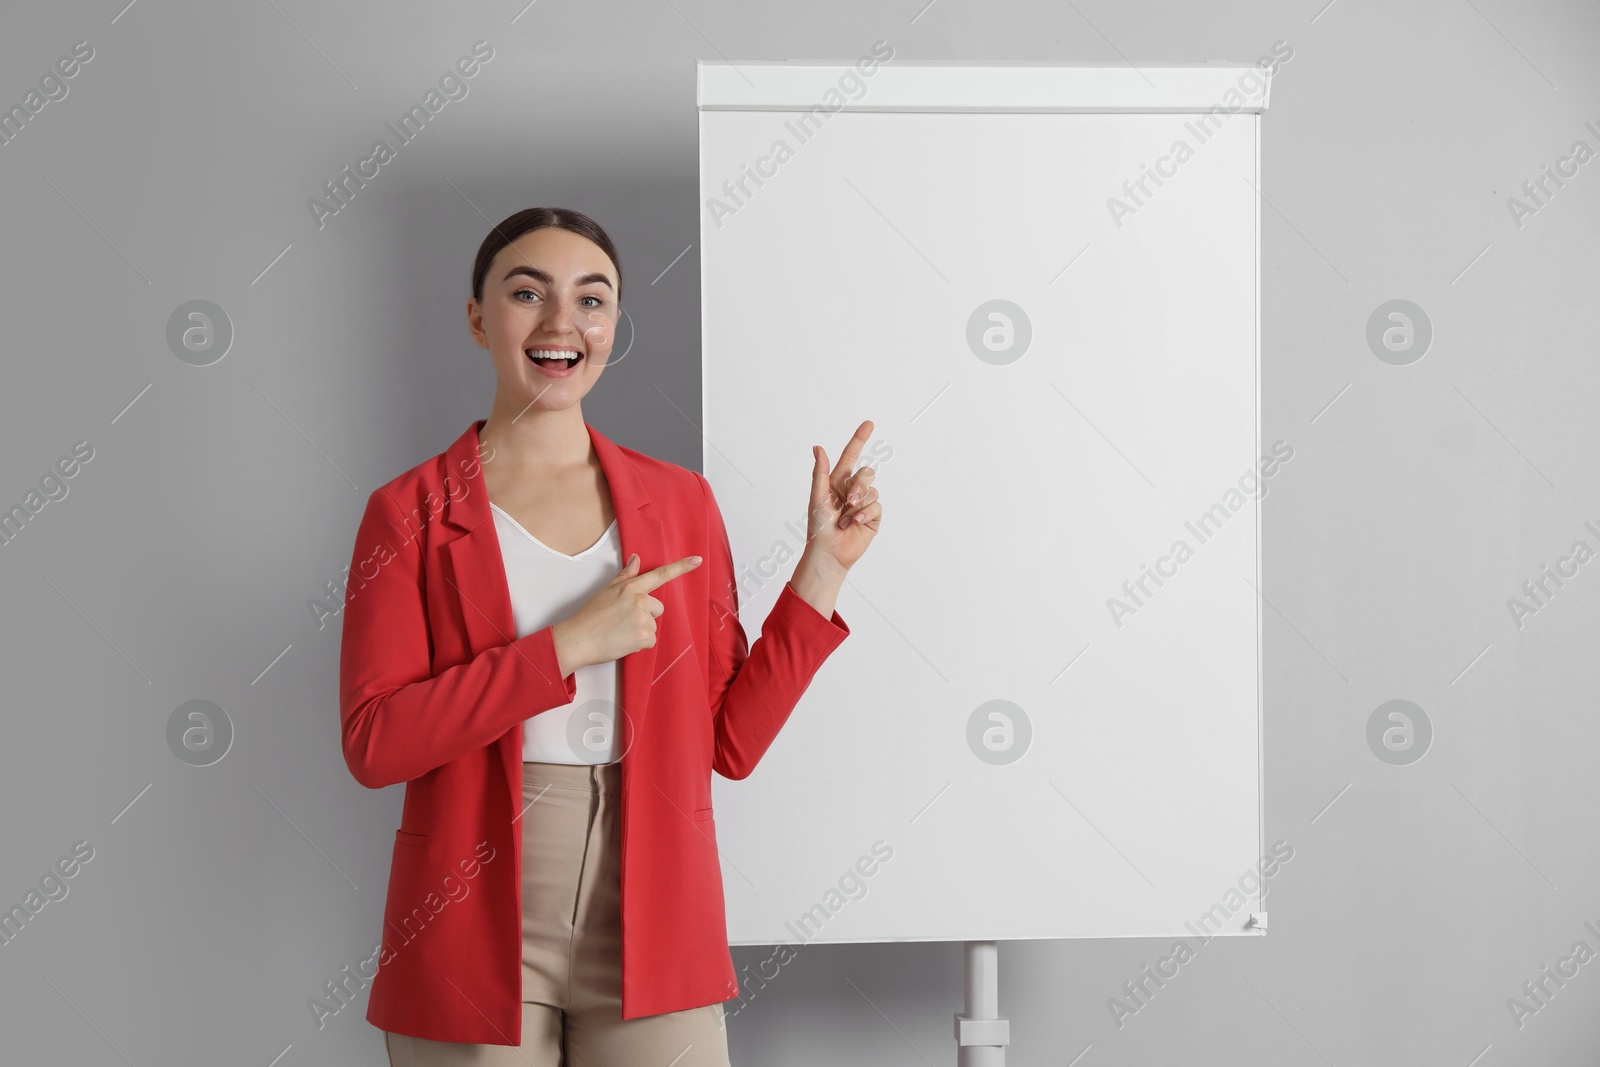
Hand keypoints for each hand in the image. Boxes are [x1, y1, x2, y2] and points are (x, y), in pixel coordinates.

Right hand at [552, 553, 702, 673]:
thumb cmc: (590, 616)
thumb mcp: (607, 590)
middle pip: (658, 608)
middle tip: (624, 622)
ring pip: (653, 626)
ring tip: (620, 632)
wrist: (578, 639)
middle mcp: (639, 600)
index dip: (681, 567)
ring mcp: (643, 618)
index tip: (697, 560)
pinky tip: (624, 641)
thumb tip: (636, 558)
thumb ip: (625, 575)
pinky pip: (651, 641)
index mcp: (631, 587)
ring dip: (641, 631)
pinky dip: (640, 644)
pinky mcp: (644, 636)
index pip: (660, 574)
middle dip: (646, 616)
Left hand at [806, 419, 881, 574]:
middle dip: (859, 485)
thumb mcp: (817, 497)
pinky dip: (864, 514)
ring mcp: (864, 503)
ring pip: (872, 490)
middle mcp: (852, 490)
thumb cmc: (818, 527)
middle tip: (848, 501)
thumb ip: (820, 472)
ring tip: (845, 519)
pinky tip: (854, 524)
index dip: (859, 439)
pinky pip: (876, 506)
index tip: (869, 423)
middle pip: (866, 473)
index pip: (851, 456)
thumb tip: (818, 447)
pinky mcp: (873, 516)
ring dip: (858, 504)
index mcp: (837, 481)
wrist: (829, 553)